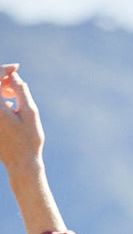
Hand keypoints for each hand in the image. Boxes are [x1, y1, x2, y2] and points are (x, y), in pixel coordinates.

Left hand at [0, 65, 64, 233]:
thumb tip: (14, 76)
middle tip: (16, 85)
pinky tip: (10, 107)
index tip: (17, 69)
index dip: (5, 70)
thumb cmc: (28, 140)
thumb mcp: (30, 112)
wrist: (21, 164)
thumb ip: (21, 91)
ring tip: (14, 97)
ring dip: (0, 90)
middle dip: (2, 80)